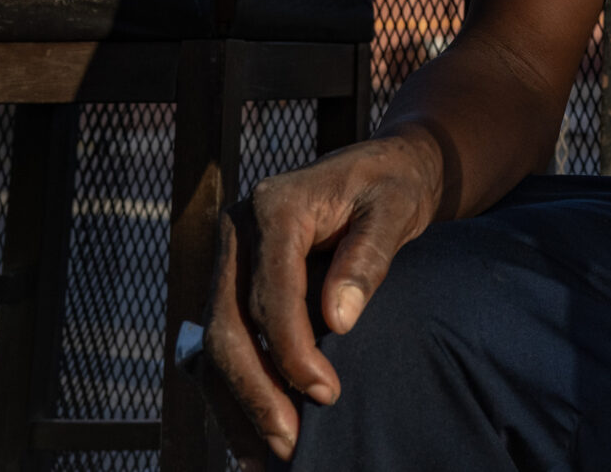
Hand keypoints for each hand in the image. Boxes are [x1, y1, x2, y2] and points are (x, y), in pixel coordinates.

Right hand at [195, 131, 442, 467]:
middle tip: (291, 443)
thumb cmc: (394, 185)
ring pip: (215, 341)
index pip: (271, 290)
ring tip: (272, 451)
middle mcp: (239, 230)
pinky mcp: (233, 281)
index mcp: (277, 205)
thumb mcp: (395, 209)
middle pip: (228, 323)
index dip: (293, 349)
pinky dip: (237, 387)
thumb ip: (367, 259)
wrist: (385, 167)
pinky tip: (253, 431)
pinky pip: (224, 341)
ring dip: (241, 400)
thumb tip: (338, 320)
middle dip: (258, 389)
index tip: (327, 393)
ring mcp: (230, 256)